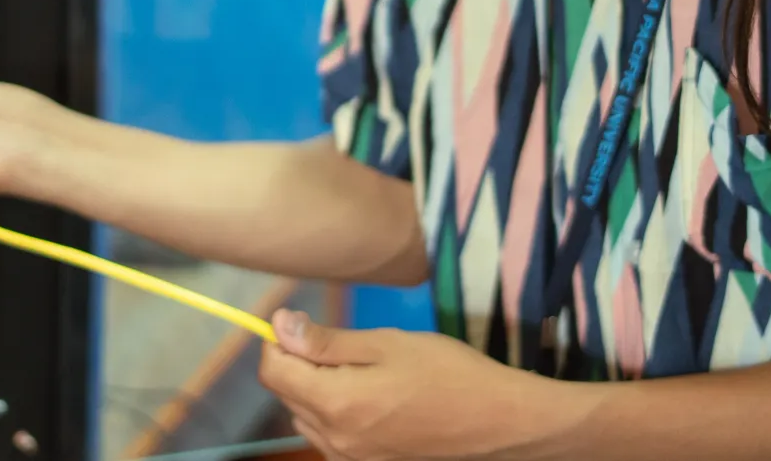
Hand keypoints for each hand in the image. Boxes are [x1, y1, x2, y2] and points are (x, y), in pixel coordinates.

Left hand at [258, 311, 569, 460]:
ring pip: (306, 418)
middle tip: (340, 343)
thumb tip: (279, 326)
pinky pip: (330, 438)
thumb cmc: (447, 373)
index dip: (277, 341)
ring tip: (360, 370)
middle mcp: (334, 440)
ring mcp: (351, 460)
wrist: (497, 422)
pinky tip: (370, 397)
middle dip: (298, 364)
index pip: (274, 372)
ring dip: (315, 391)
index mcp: (336, 404)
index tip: (299, 323)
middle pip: (287, 396)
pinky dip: (334, 413)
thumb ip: (327, 341)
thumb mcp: (387, 344)